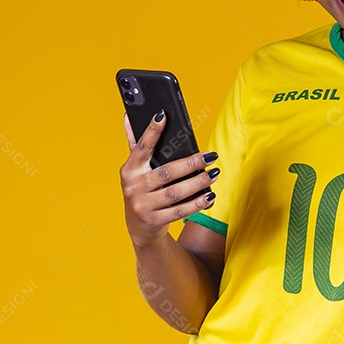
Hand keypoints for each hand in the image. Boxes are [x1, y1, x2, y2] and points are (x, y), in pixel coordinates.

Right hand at [120, 112, 219, 248]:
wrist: (139, 228)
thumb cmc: (142, 191)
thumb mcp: (135, 170)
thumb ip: (136, 145)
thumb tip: (128, 116)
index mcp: (130, 170)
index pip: (142, 147)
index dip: (151, 131)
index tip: (164, 115)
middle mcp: (134, 187)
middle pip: (167, 172)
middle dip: (191, 164)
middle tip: (211, 156)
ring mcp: (143, 206)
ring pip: (176, 192)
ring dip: (198, 183)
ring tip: (214, 173)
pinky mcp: (154, 220)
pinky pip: (180, 211)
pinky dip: (197, 203)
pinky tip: (210, 195)